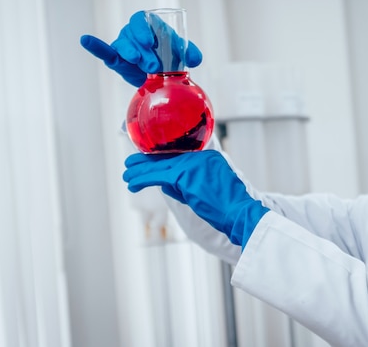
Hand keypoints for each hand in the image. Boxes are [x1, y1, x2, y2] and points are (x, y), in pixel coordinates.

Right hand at [80, 10, 202, 86]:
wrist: (160, 75)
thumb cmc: (170, 57)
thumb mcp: (182, 54)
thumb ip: (191, 53)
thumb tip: (193, 59)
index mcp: (148, 25)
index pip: (141, 20)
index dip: (143, 29)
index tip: (150, 42)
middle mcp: (133, 33)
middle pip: (132, 35)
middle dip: (143, 50)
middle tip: (154, 65)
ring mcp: (123, 45)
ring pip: (122, 47)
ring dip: (131, 55)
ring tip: (142, 66)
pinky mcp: (116, 60)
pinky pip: (104, 51)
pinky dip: (95, 46)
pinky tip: (85, 40)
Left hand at [123, 150, 268, 247]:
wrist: (240, 213)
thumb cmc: (230, 208)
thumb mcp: (213, 189)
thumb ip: (192, 183)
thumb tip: (168, 185)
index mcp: (209, 156)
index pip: (179, 154)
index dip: (160, 157)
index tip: (148, 160)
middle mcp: (201, 155)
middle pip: (167, 155)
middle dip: (146, 160)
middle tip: (130, 162)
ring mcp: (193, 163)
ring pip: (159, 164)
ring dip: (140, 171)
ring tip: (127, 175)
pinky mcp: (184, 174)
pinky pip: (157, 175)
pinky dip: (142, 179)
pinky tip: (132, 183)